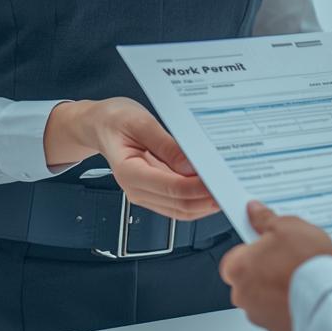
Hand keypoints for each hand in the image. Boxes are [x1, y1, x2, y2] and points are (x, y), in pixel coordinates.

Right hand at [44, 97, 219, 221]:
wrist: (99, 125)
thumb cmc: (114, 119)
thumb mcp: (140, 121)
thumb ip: (166, 145)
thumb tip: (191, 166)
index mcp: (129, 172)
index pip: (172, 189)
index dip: (200, 188)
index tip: (221, 179)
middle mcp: (136, 189)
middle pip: (180, 206)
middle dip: (208, 200)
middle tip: (232, 186)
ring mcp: (145, 194)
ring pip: (182, 211)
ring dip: (206, 204)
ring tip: (226, 188)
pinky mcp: (154, 192)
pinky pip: (179, 203)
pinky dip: (198, 200)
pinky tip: (211, 187)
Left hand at [219, 201, 331, 330]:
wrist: (328, 300)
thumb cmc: (305, 265)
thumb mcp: (287, 226)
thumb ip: (265, 219)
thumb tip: (255, 211)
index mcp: (237, 268)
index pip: (235, 256)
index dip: (253, 247)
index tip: (265, 241)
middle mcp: (243, 296)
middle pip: (250, 278)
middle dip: (266, 268)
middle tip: (288, 257)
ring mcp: (260, 316)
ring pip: (265, 297)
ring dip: (278, 288)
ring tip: (301, 276)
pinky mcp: (278, 330)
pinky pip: (280, 313)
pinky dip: (290, 304)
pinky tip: (305, 293)